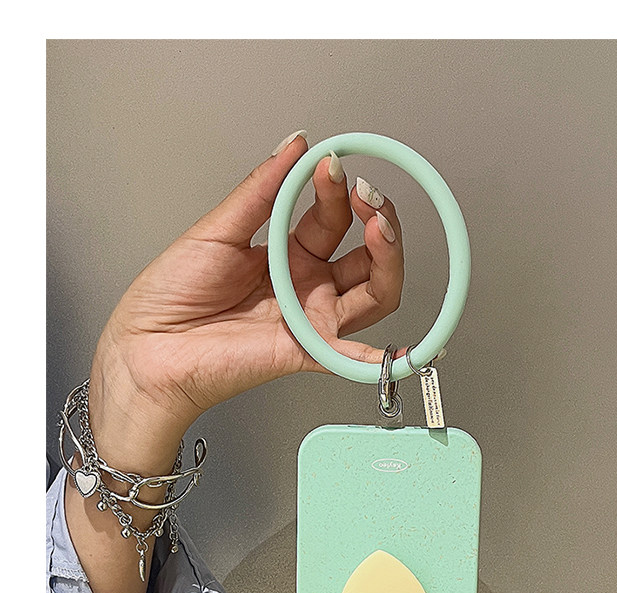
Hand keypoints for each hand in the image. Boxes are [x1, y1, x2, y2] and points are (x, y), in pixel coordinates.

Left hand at [88, 131, 404, 472]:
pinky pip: (351, 355)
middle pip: (365, 257)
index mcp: (285, 256)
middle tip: (365, 194)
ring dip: (385, 258)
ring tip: (377, 224)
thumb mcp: (217, 230)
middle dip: (375, 219)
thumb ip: (260, 190)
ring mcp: (309, 320)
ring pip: (374, 294)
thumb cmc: (170, 297)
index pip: (331, 219)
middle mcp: (305, 287)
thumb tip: (294, 146)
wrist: (147, 347)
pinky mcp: (304, 352)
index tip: (332, 164)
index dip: (336, 190)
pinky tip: (404, 348)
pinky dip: (379, 357)